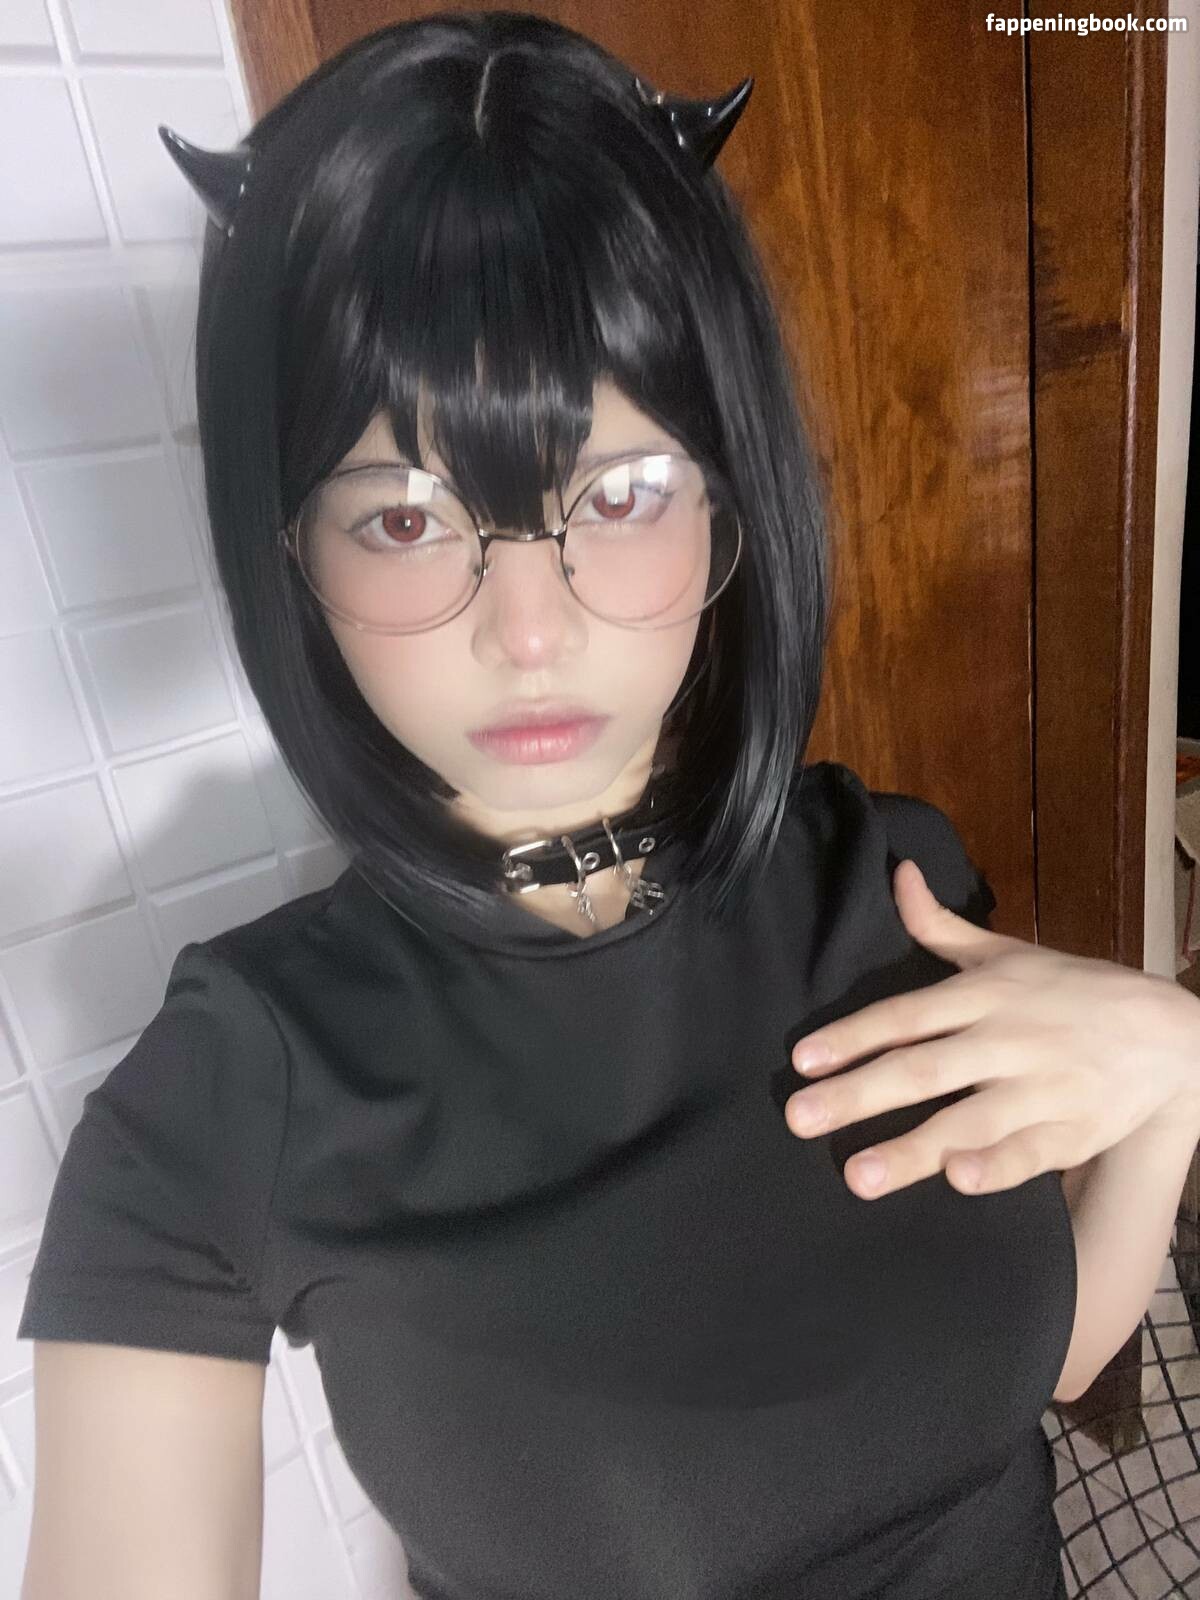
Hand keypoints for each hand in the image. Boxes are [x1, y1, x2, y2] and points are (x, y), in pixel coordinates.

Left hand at [785, 858, 1199, 1199]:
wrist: (1172, 1034)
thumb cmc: (1075, 992)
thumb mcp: (1008, 953)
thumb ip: (942, 925)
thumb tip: (898, 874)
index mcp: (985, 995)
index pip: (906, 1016)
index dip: (853, 1036)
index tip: (803, 1061)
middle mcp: (1007, 1040)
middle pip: (924, 1069)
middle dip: (859, 1095)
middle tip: (799, 1119)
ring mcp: (1042, 1088)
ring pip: (970, 1119)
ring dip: (913, 1148)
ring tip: (857, 1177)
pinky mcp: (1074, 1131)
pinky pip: (1031, 1153)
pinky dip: (997, 1165)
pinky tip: (960, 1180)